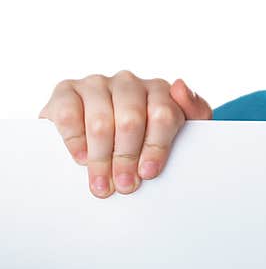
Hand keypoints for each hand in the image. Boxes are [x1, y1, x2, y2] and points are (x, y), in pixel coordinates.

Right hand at [38, 70, 212, 197]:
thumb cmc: (149, 135)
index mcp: (159, 89)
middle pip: (130, 121)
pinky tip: (82, 159)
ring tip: (103, 184)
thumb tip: (179, 86)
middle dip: (127, 159)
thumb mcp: (183, 127)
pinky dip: (75, 141)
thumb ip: (195, 109)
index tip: (149, 173)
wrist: (105, 135)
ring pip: (101, 122)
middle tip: (125, 185)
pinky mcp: (67, 91)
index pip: (163, 115)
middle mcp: (128, 82)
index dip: (156, 147)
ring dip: (101, 158)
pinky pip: (69, 115)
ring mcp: (97, 84)